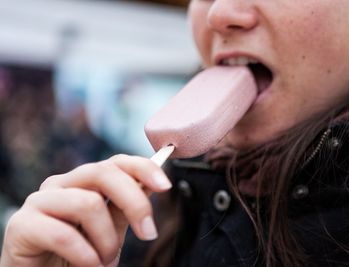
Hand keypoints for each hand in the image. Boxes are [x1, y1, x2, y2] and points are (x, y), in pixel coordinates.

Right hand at [0, 154, 171, 266]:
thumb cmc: (79, 256)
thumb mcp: (110, 230)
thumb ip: (124, 207)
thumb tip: (152, 182)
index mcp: (84, 183)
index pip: (116, 162)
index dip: (144, 168)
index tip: (165, 186)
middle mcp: (62, 184)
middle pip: (104, 173)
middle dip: (134, 203)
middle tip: (148, 233)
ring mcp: (40, 201)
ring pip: (87, 203)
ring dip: (106, 240)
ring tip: (104, 261)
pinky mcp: (21, 225)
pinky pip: (63, 234)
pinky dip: (85, 255)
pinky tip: (88, 265)